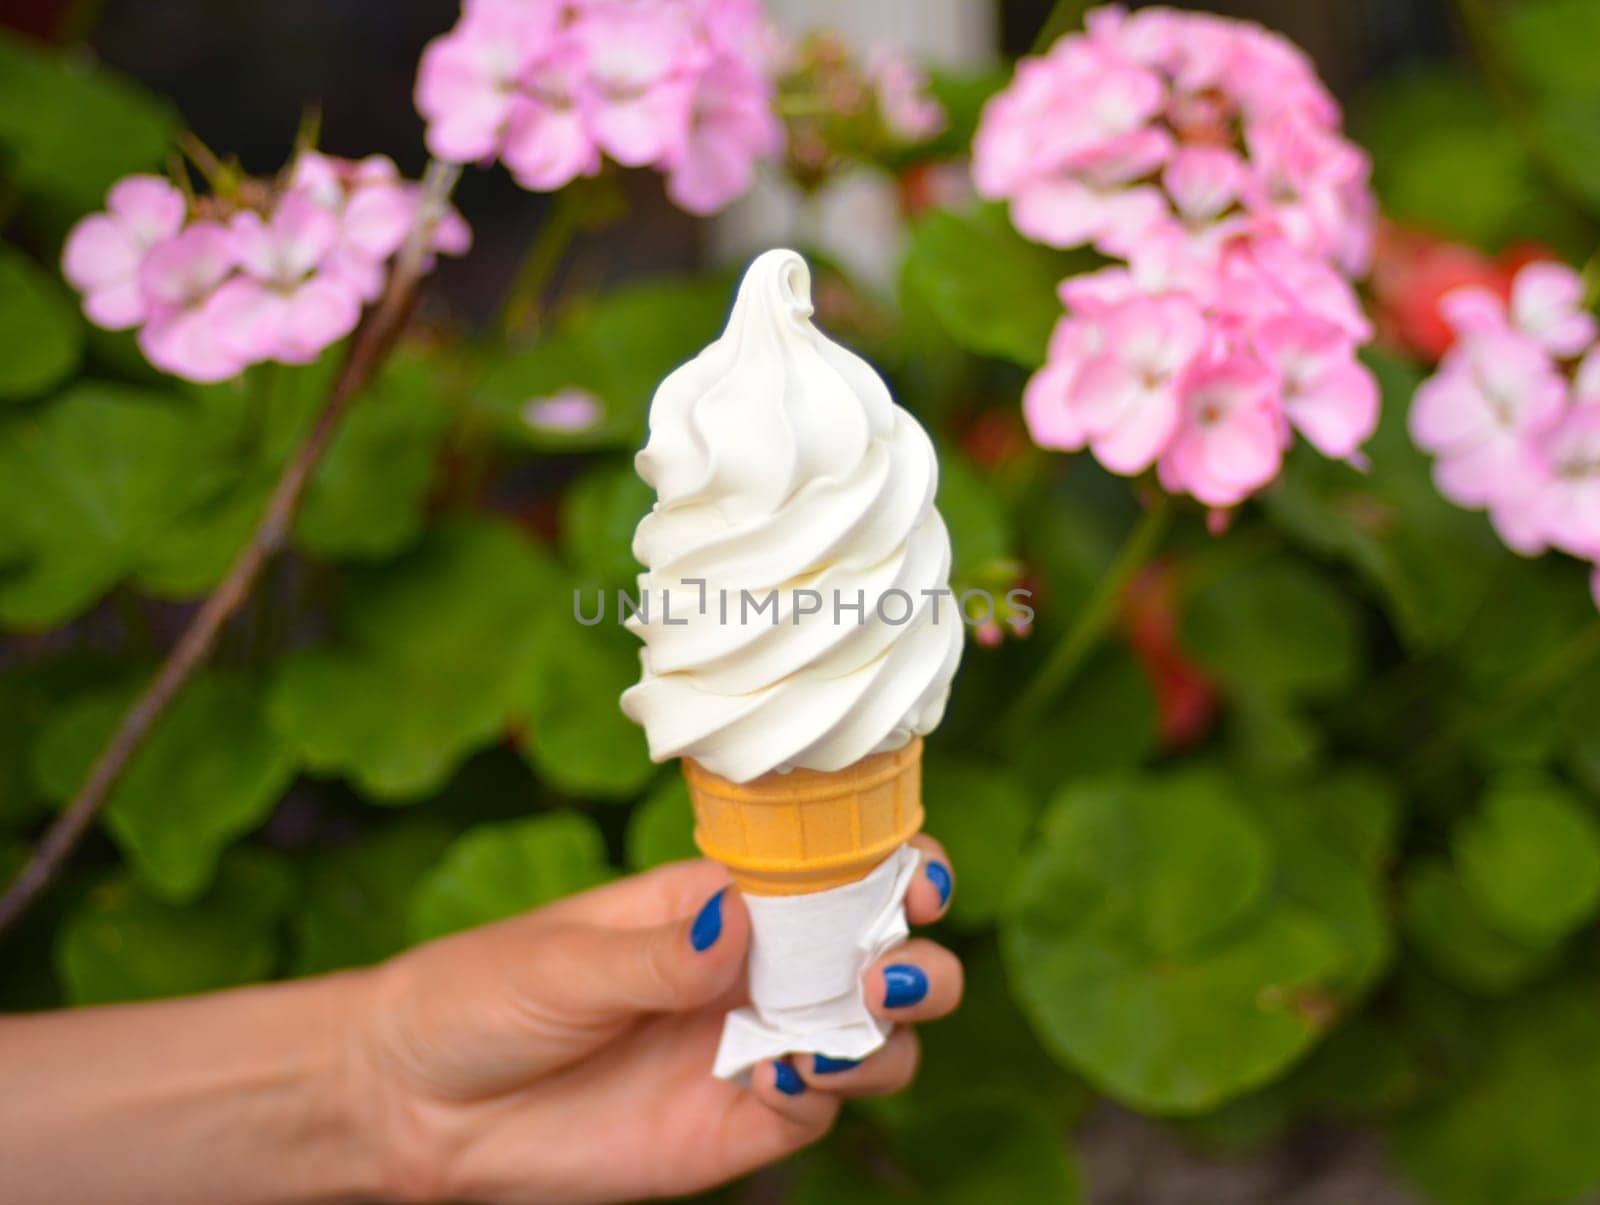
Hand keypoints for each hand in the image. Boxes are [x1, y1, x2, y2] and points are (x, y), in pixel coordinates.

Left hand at [353, 836, 961, 1203]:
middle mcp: (753, 972)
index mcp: (719, 901)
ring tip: (838, 1030)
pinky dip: (829, 1090)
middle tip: (883, 972)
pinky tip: (789, 1075)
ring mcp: (748, 1049)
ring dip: (884, 1032)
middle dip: (914, 960)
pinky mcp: (733, 1126)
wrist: (415, 1105)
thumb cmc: (479, 997)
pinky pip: (815, 1108)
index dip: (894, 868)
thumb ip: (659, 953)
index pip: (832, 872)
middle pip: (877, 958)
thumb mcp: (562, 961)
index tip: (918, 880)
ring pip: (870, 1039)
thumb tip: (742, 923)